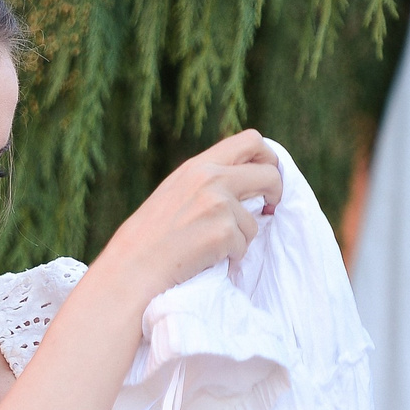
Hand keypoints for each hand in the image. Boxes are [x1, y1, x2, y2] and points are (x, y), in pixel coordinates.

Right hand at [92, 131, 283, 302]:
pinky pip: (243, 246)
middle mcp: (211, 178)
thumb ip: (206, 182)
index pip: (250, 141)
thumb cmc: (149, 237)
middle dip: (277, 192)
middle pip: (270, 173)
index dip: (268, 158)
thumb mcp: (175, 193)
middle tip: (270, 208)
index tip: (267, 176)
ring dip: (241, 238)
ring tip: (209, 247)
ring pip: (255, 221)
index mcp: (198, 166)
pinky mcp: (224, 233)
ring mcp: (219, 205)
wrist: (132, 268)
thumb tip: (248, 182)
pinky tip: (204, 259)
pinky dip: (230, 257)